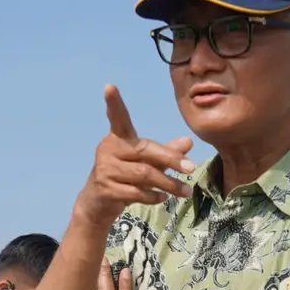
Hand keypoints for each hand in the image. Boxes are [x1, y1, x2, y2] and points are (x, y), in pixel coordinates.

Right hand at [73, 86, 195, 229]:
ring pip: (144, 174)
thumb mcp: (145, 162)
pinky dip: (153, 196)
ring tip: (185, 191)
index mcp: (118, 138)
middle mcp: (109, 149)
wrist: (97, 203)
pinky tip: (163, 198)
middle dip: (171, 160)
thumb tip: (188, 141)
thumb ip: (165, 152)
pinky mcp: (106, 189)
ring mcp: (105, 169)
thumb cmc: (124, 176)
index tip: (109, 86)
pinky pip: (136, 192)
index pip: (118, 119)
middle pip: (145, 151)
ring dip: (168, 184)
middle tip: (192, 168)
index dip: (114, 103)